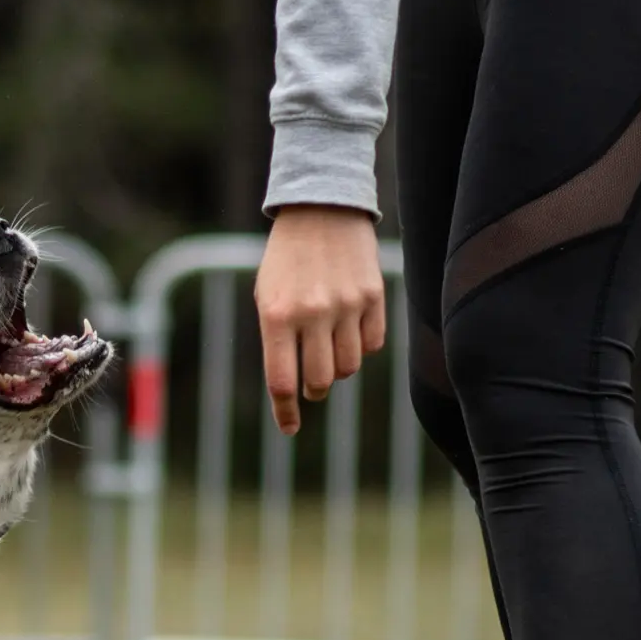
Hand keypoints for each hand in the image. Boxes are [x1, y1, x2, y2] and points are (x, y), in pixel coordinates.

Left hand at [254, 204, 386, 435]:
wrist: (321, 210)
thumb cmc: (286, 261)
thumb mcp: (267, 297)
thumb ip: (277, 341)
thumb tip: (292, 389)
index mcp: (276, 315)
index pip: (282, 381)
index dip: (285, 412)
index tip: (289, 430)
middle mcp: (312, 313)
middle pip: (319, 381)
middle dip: (313, 389)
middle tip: (310, 383)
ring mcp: (346, 305)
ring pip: (347, 367)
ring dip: (337, 369)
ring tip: (327, 349)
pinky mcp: (373, 296)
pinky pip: (372, 345)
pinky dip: (361, 348)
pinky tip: (349, 330)